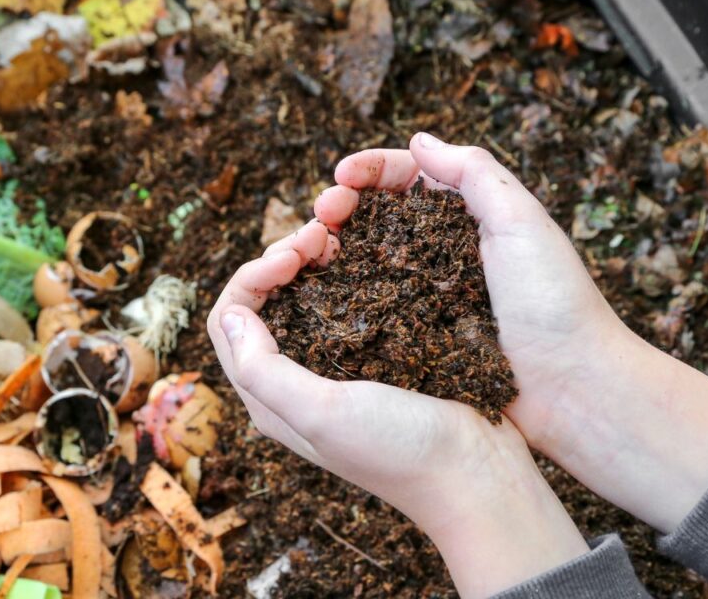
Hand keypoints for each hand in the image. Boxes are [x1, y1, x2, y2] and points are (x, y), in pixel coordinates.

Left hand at [206, 221, 588, 597]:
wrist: (477, 474)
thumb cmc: (399, 450)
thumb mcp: (322, 413)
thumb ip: (264, 370)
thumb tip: (230, 314)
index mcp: (270, 399)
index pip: (230, 321)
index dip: (252, 276)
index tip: (292, 256)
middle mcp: (296, 381)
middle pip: (263, 302)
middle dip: (281, 259)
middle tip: (320, 234)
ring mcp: (338, 367)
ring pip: (304, 297)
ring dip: (312, 261)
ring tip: (339, 237)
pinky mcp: (378, 355)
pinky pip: (348, 302)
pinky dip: (348, 272)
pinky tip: (369, 255)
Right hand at [315, 133, 707, 531]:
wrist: (573, 390)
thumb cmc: (556, 304)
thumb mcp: (522, 222)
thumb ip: (475, 173)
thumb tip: (419, 141)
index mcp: (471, 217)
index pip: (409, 178)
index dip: (371, 170)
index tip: (341, 175)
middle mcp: (443, 252)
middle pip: (378, 215)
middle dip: (342, 204)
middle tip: (321, 213)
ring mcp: (426, 296)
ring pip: (366, 259)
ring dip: (333, 246)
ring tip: (311, 248)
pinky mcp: (416, 338)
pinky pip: (371, 309)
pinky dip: (341, 294)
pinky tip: (320, 291)